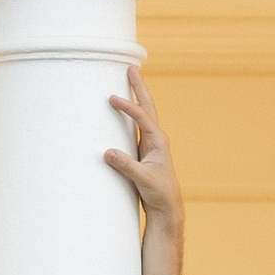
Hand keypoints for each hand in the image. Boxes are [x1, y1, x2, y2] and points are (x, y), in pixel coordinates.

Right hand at [105, 63, 184, 274]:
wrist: (167, 206)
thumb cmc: (159, 192)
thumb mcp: (142, 179)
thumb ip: (126, 165)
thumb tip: (107, 152)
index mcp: (158, 141)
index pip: (142, 117)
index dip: (128, 107)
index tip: (113, 99)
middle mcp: (156, 138)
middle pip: (147, 106)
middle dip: (139, 87)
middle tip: (132, 69)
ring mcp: (150, 143)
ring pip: (143, 113)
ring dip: (137, 96)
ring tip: (129, 79)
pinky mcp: (143, 150)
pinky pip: (136, 125)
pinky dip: (131, 112)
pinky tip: (123, 108)